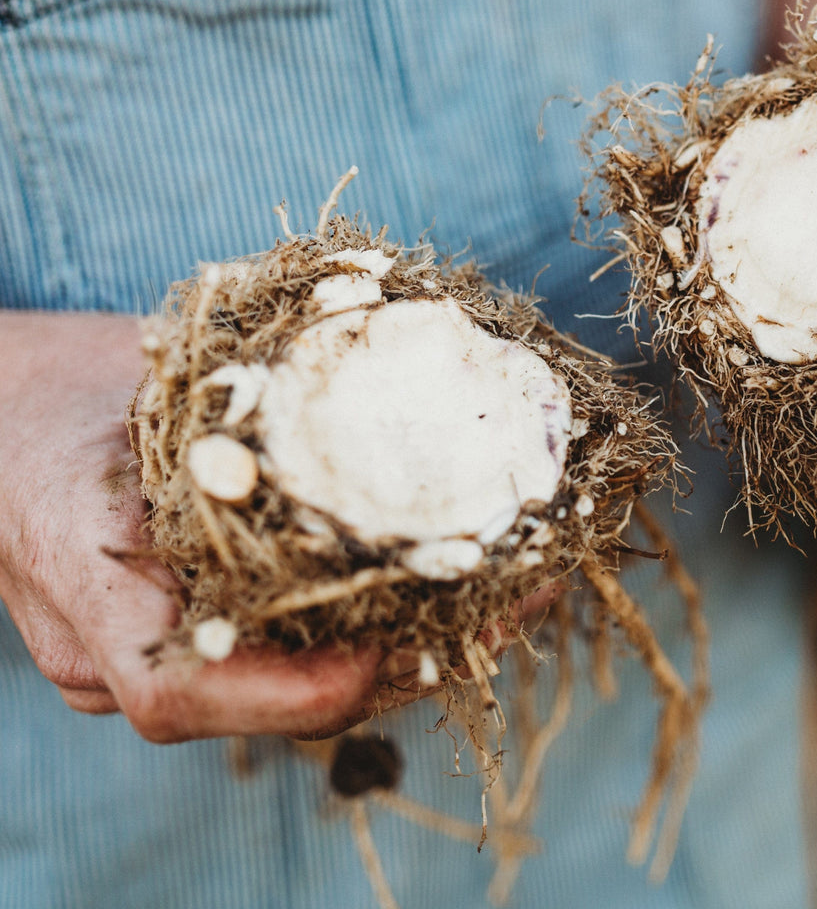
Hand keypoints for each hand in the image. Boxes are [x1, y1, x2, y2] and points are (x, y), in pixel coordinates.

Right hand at [0, 311, 553, 741]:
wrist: (7, 418)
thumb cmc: (53, 398)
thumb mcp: (120, 387)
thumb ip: (212, 408)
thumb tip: (354, 362)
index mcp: (89, 598)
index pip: (184, 692)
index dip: (294, 687)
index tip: (393, 649)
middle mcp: (132, 651)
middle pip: (279, 694)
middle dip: (414, 655)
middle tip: (521, 596)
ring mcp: (174, 647)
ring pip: (309, 674)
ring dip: (426, 633)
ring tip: (525, 578)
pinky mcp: (210, 626)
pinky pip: (307, 639)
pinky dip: (390, 611)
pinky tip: (467, 570)